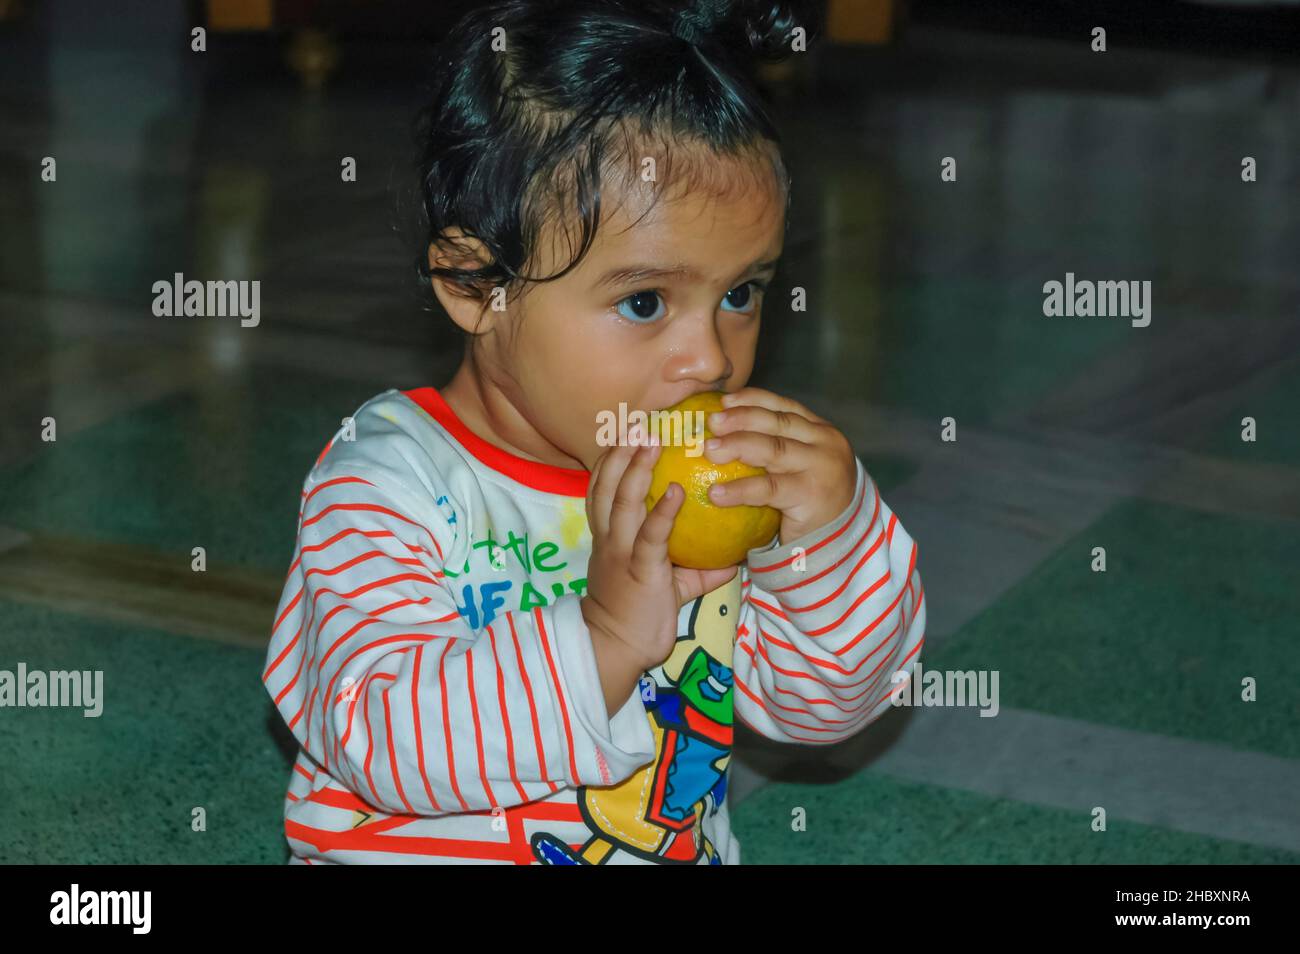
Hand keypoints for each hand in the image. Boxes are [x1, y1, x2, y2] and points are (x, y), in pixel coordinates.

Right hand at [582, 424, 737, 672]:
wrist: (616, 648)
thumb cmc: (640, 614)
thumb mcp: (669, 582)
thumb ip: (696, 564)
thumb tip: (733, 551)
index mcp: (610, 534)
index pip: (604, 486)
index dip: (614, 456)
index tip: (630, 429)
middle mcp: (610, 536)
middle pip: (607, 482)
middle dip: (621, 448)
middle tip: (642, 420)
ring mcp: (620, 551)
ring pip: (622, 499)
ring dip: (637, 467)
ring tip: (654, 439)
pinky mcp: (638, 569)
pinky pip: (650, 534)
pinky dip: (664, 510)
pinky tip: (680, 490)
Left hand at [702, 388, 857, 545]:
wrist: (839, 543)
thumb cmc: (809, 504)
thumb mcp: (799, 468)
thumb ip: (776, 448)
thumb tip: (723, 431)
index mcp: (821, 432)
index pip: (785, 407)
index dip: (753, 400)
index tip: (723, 401)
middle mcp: (826, 443)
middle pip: (777, 423)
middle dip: (741, 418)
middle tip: (711, 422)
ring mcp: (822, 467)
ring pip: (773, 449)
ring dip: (737, 446)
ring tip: (709, 451)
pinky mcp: (811, 495)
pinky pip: (768, 489)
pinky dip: (740, 489)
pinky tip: (716, 493)